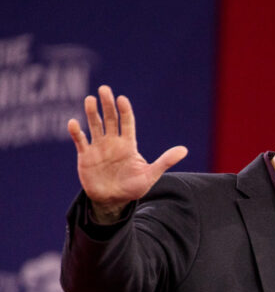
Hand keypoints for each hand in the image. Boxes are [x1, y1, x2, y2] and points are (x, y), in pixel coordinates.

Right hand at [67, 85, 187, 222]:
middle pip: (110, 119)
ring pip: (95, 125)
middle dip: (107, 104)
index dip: (125, 111)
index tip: (122, 99)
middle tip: (104, 89)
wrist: (113, 201)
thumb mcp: (150, 175)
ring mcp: (98, 147)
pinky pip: (80, 141)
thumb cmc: (133, 188)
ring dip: (92, 113)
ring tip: (90, 99)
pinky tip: (73, 123)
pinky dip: (76, 132)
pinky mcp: (86, 156)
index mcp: (129, 144)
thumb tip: (184, 150)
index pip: (127, 123)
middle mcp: (113, 142)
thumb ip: (165, 161)